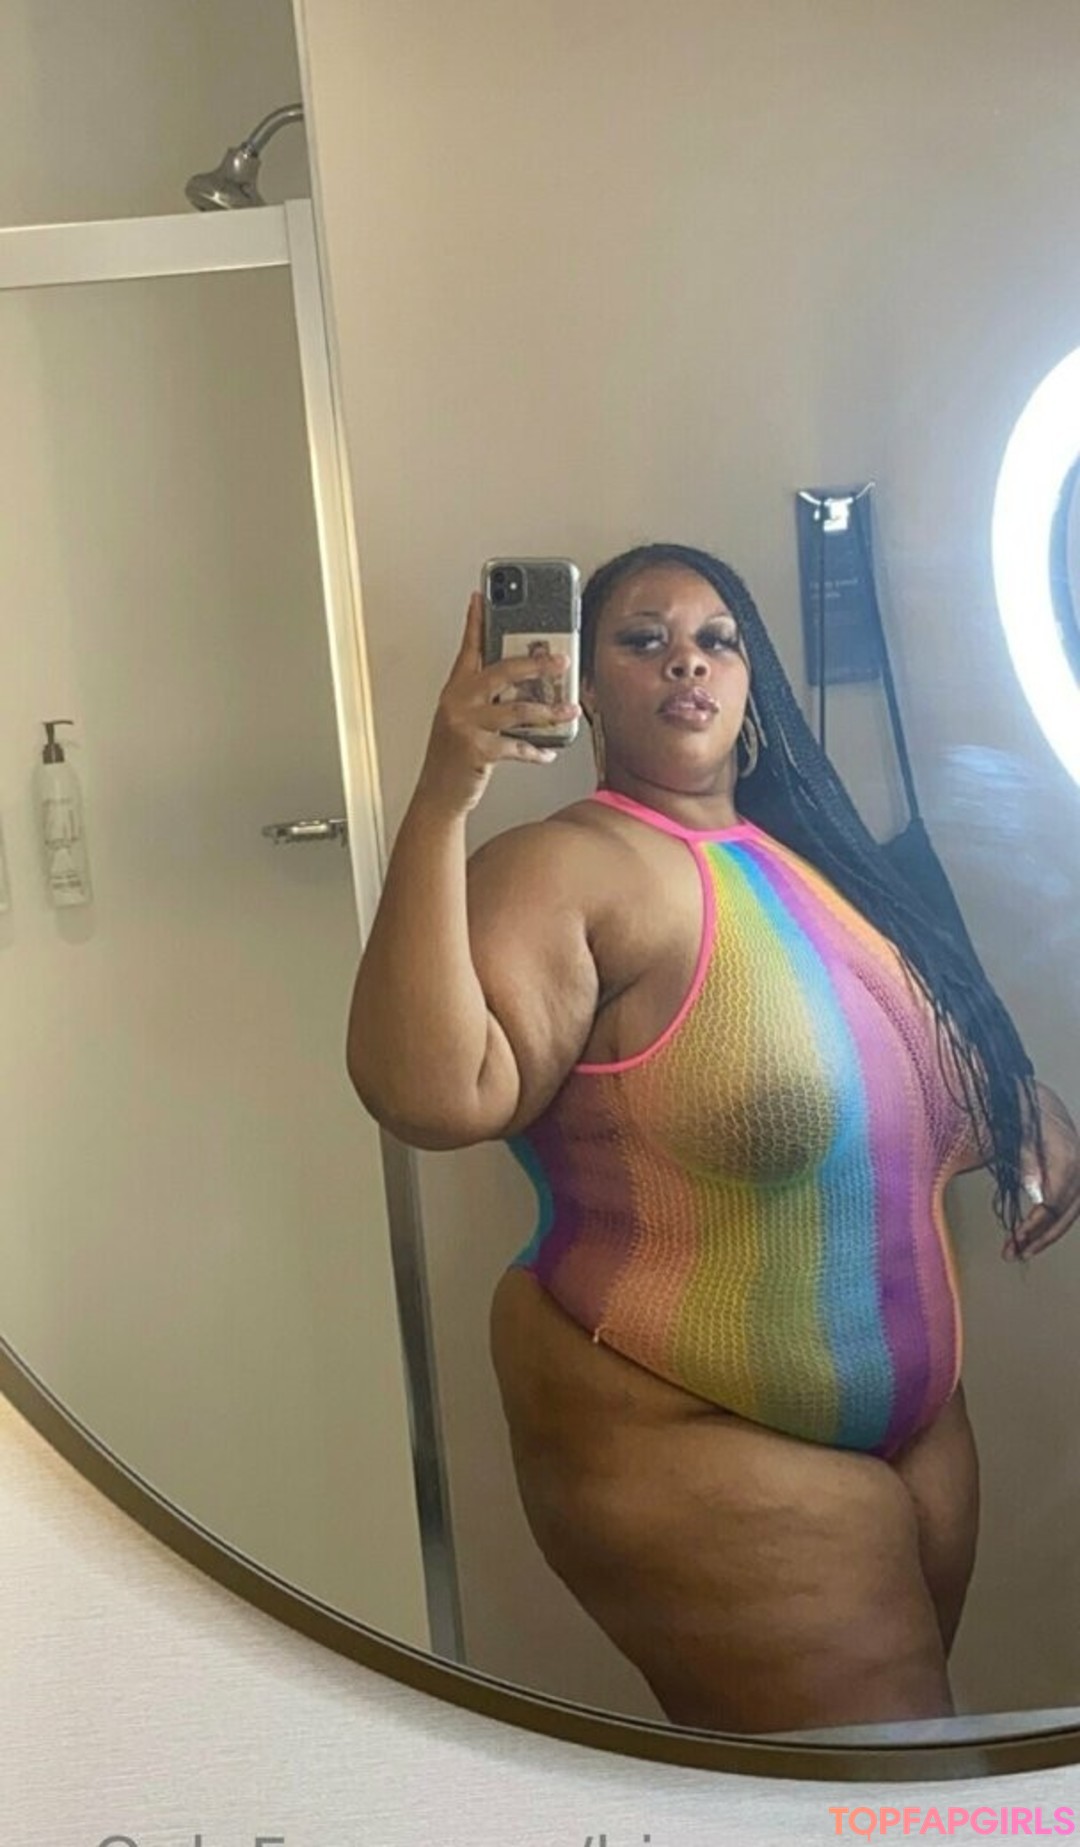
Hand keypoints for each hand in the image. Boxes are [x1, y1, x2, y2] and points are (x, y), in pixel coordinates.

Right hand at [416, 592, 577, 816]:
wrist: (438, 794)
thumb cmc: (454, 756)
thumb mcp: (464, 719)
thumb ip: (486, 698)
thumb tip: (525, 685)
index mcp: (456, 690)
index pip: (468, 648)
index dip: (475, 621)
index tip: (482, 597)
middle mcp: (458, 702)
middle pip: (502, 671)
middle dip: (537, 665)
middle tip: (561, 662)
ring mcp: (466, 725)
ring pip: (518, 709)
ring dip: (550, 711)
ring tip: (569, 711)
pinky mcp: (477, 750)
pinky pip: (517, 745)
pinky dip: (537, 751)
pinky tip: (549, 751)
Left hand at [1005, 1083, 1079, 1260]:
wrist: (1022, 1093)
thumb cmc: (1012, 1109)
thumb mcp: (1010, 1130)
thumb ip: (1024, 1161)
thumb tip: (1036, 1194)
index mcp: (1064, 1148)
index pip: (1058, 1195)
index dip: (1040, 1220)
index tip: (1019, 1236)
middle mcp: (1077, 1158)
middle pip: (1069, 1207)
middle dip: (1043, 1234)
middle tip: (1015, 1252)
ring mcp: (1077, 1165)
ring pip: (1071, 1210)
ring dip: (1046, 1234)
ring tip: (1020, 1252)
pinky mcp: (1070, 1173)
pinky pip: (1066, 1203)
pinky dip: (1049, 1222)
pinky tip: (1030, 1237)